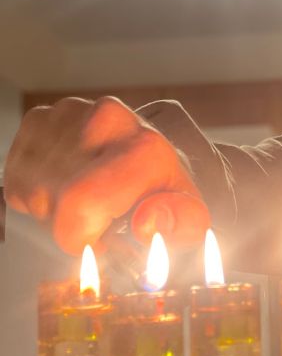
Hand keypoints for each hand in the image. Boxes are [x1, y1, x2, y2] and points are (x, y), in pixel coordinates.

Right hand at [5, 96, 209, 254]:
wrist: (152, 156)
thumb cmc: (165, 192)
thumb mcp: (190, 218)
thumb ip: (181, 225)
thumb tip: (147, 222)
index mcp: (146, 147)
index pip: (81, 203)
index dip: (81, 237)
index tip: (101, 242)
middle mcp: (107, 120)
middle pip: (52, 199)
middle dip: (69, 224)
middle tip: (98, 222)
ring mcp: (70, 113)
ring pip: (31, 189)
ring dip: (52, 207)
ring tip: (88, 199)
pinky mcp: (42, 117)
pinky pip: (17, 176)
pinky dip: (35, 190)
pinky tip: (67, 183)